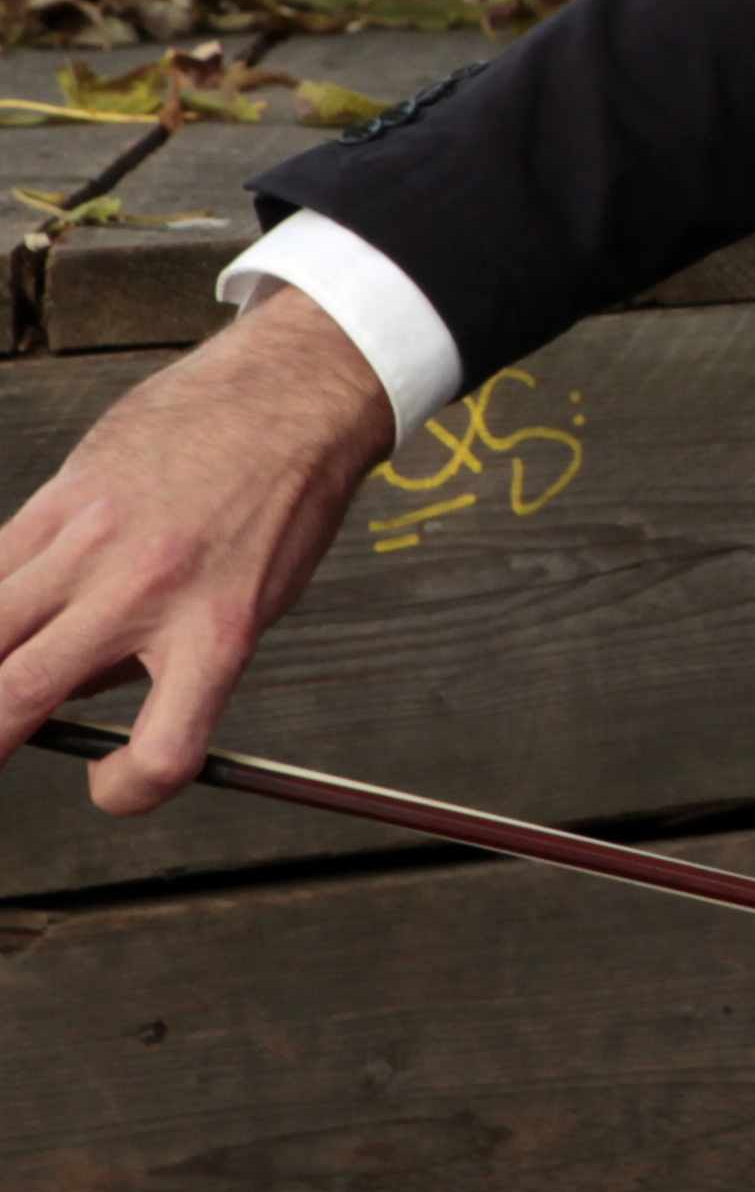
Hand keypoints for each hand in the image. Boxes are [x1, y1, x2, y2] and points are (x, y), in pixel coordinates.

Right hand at [0, 284, 393, 812]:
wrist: (287, 401)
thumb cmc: (279, 508)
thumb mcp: (253, 604)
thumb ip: (162, 658)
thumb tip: (68, 697)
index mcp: (218, 633)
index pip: (164, 750)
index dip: (129, 790)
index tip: (113, 786)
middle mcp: (146, 593)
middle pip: (19, 695)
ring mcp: (91, 543)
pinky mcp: (58, 499)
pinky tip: (2, 614)